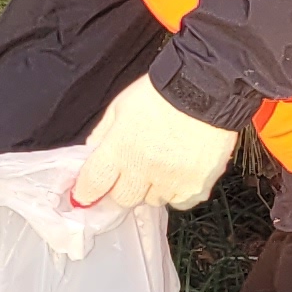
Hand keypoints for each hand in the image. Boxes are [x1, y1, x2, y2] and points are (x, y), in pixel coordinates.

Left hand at [67, 76, 237, 211]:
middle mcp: (143, 169)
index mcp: (119, 148)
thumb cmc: (161, 94)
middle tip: (132, 172)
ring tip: (162, 165)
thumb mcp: (120, 106)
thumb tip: (91, 155)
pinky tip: (181, 172)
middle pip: (122, 199)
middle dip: (123, 188)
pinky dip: (178, 191)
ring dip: (152, 188)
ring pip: (152, 200)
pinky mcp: (196, 187)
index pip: (93, 183)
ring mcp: (171, 181)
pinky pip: (180, 202)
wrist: (207, 89)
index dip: (86, 192)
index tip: (84, 196)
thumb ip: (102, 133)